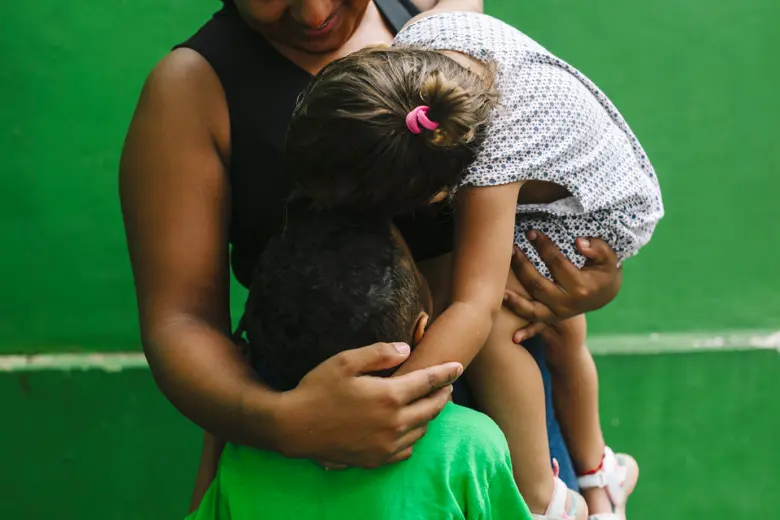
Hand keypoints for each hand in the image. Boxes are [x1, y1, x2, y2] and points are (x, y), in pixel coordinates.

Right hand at [276, 342, 462, 468]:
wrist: (294, 427)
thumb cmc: (318, 389)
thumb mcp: (346, 361)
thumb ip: (380, 354)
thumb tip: (406, 350)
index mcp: (389, 396)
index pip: (429, 382)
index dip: (446, 373)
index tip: (458, 367)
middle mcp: (394, 424)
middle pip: (432, 409)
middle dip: (442, 395)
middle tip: (446, 385)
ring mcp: (386, 445)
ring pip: (421, 430)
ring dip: (428, 416)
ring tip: (427, 404)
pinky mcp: (376, 459)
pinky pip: (406, 450)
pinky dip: (413, 437)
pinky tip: (407, 428)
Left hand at [504, 231, 621, 324]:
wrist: (606, 294)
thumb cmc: (604, 271)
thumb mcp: (608, 259)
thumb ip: (598, 248)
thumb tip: (579, 242)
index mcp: (580, 287)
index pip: (556, 263)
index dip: (543, 247)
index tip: (531, 233)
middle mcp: (567, 304)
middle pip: (538, 285)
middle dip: (522, 265)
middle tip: (511, 248)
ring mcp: (558, 314)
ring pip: (532, 309)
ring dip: (515, 301)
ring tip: (499, 290)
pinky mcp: (552, 319)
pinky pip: (537, 327)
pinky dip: (526, 333)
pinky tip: (513, 338)